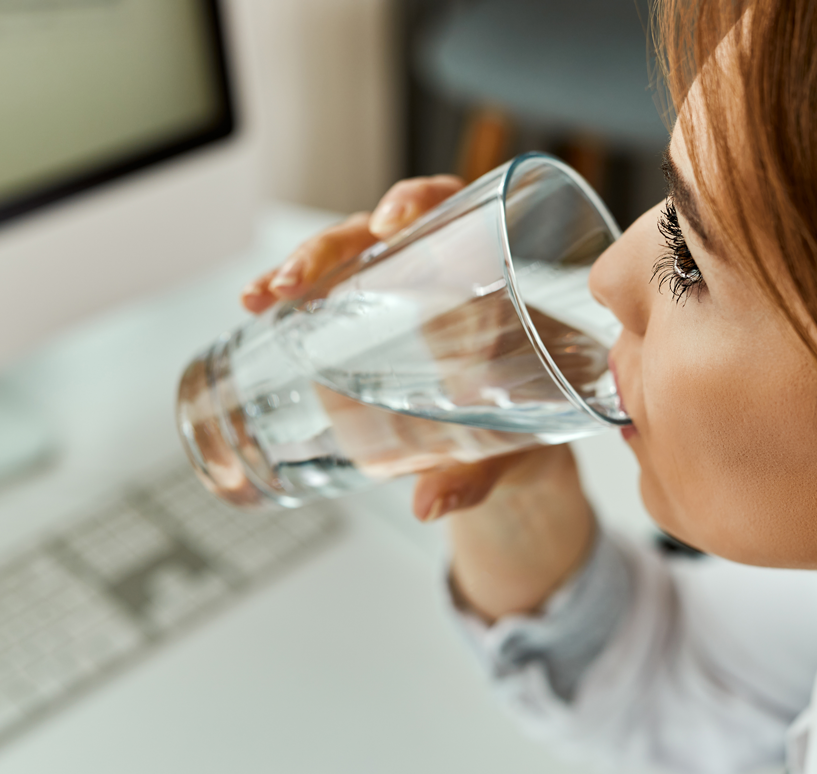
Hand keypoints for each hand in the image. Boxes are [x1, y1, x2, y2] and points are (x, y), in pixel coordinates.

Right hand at [241, 175, 594, 620]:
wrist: (520, 440)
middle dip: (329, 247)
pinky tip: (264, 313)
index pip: (457, 211)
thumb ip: (476, 474)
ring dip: (298, 269)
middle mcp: (439, 273)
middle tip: (294, 280)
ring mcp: (402, 294)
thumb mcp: (510, 447)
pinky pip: (334, 296)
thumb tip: (427, 504)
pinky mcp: (375, 321)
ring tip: (261, 297)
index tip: (392, 223)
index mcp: (489, 275)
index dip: (421, 202)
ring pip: (346, 259)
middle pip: (380, 233)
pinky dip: (296, 301)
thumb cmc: (532, 422)